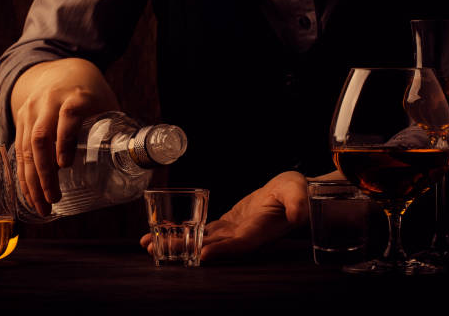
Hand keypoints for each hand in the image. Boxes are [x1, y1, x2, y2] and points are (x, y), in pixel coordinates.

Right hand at [11, 58, 118, 215]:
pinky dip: (23, 175)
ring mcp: (32, 110)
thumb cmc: (90, 93)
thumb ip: (118, 130)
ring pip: (26, 147)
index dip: (65, 139)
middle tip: (54, 198)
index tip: (65, 164)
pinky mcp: (21, 120)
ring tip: (41, 206)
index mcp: (76, 96)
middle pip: (41, 136)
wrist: (60, 69)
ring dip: (31, 180)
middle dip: (45, 172)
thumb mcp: (107, 103)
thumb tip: (143, 162)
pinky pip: (18, 150)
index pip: (68, 115)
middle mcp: (49, 102)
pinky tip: (29, 194)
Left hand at [139, 171, 308, 260]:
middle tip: (157, 251)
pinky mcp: (228, 223)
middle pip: (213, 247)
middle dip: (185, 250)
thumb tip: (296, 213)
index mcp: (261, 231)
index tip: (202, 255)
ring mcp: (234, 231)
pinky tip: (164, 230)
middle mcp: (244, 237)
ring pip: (203, 240)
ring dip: (177, 242)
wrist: (292, 193)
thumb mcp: (299, 193)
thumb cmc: (298, 191)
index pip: (240, 244)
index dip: (223, 251)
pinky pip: (204, 229)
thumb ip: (297, 203)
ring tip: (149, 244)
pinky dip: (185, 230)